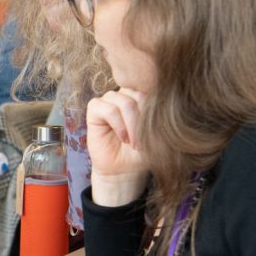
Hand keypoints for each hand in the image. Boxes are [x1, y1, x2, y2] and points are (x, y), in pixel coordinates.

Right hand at [85, 88, 149, 206]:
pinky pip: (109, 110)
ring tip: (134, 142)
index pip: (151, 87)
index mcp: (141, 95)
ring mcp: (109, 100)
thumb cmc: (143, 151)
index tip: (158, 126)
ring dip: (132, 124)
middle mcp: (125, 93)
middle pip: (139, 92)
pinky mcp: (94, 109)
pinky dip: (119, 125)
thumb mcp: (158, 132)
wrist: (125, 169)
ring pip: (125, 102)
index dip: (156, 104)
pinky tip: (123, 138)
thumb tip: (161, 100)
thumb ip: (160, 115)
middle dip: (144, 117)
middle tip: (146, 138)